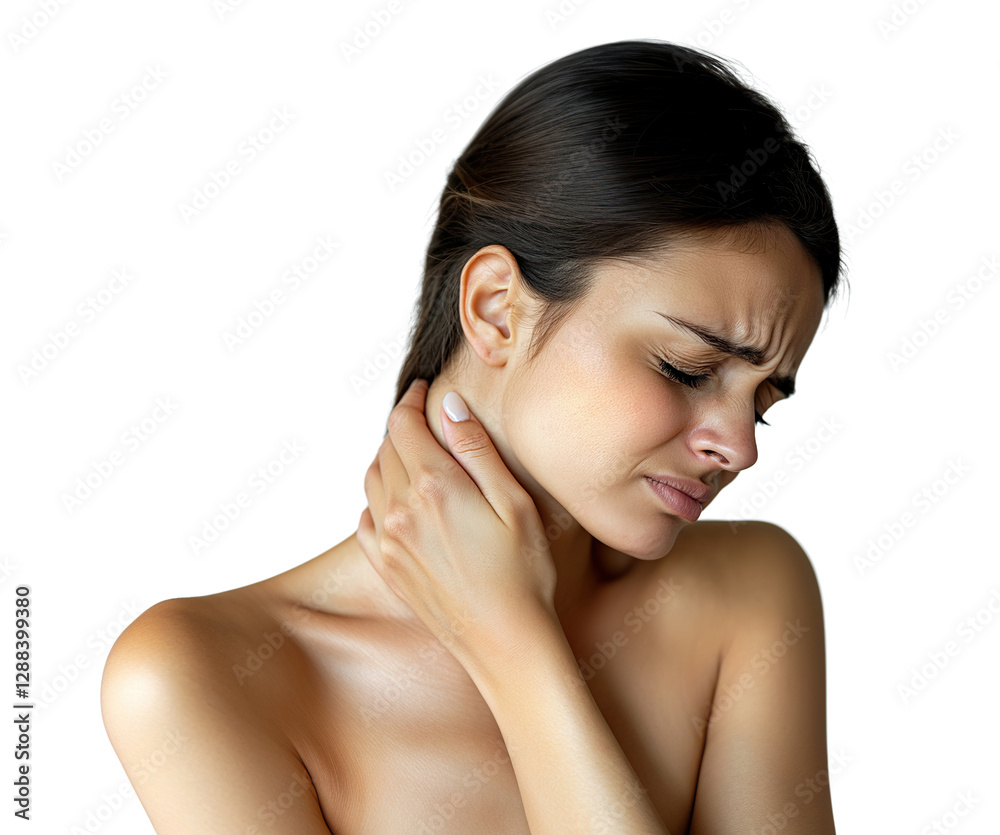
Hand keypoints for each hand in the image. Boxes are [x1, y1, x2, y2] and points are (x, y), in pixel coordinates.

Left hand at [356, 378, 558, 669]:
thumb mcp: (514, 503)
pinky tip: (397, 501)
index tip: (423, 390)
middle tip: (424, 419)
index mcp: (434, 486)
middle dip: (402, 426)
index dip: (411, 400)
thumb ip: (476, 450)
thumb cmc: (524, 574)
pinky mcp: (386, 569)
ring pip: (372, 480)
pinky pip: (364, 519)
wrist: (506, 644)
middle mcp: (400, 510)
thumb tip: (448, 406)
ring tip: (412, 454)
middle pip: (386, 448)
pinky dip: (376, 499)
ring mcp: (388, 542)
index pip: (404, 424)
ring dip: (387, 458)